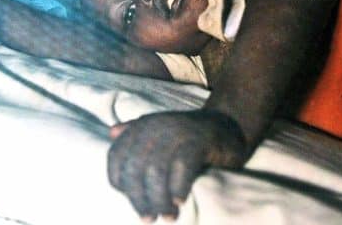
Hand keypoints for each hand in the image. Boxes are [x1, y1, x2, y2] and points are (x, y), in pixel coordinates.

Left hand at [108, 110, 246, 221]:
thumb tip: (112, 132)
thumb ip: (135, 133)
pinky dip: (179, 186)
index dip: (120, 183)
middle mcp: (156, 126)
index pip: (116, 156)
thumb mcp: (162, 132)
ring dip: (159, 199)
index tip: (133, 201)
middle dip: (138, 198)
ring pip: (156, 170)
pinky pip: (182, 165)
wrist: (230, 126)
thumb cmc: (191, 137)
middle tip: (148, 219)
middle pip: (135, 167)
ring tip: (167, 217)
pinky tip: (180, 201)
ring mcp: (177, 131)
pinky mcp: (199, 139)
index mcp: (142, 126)